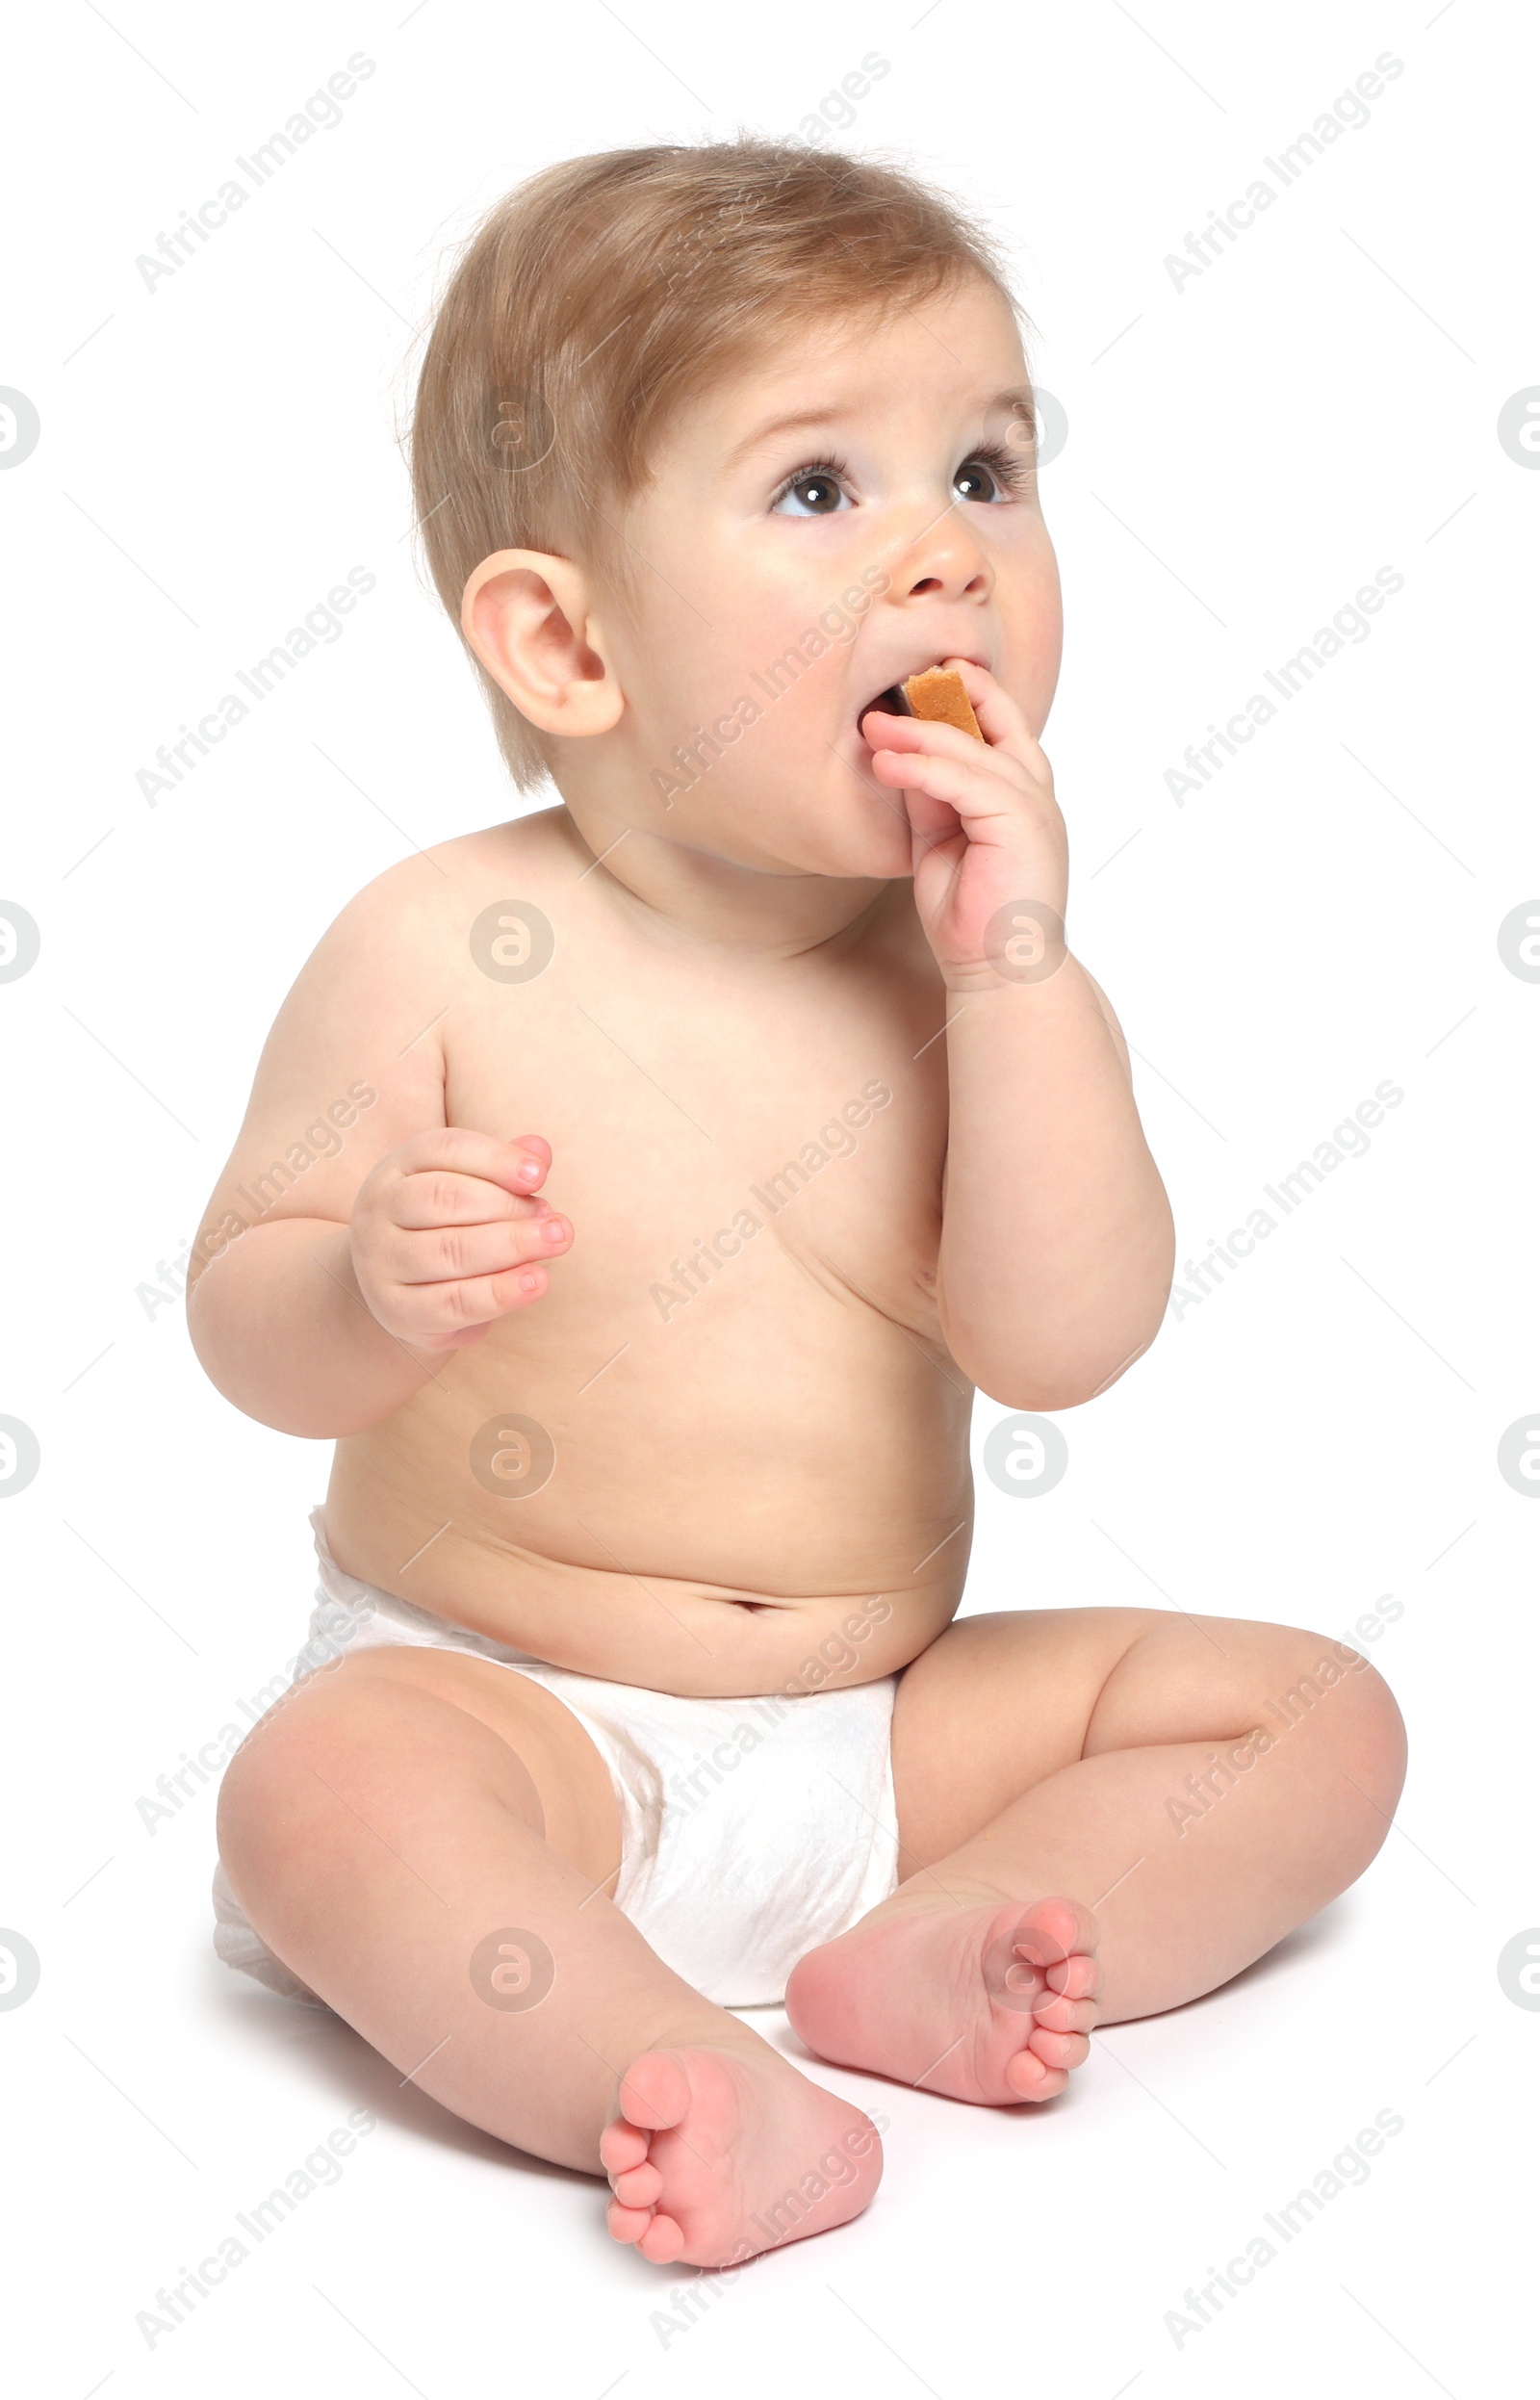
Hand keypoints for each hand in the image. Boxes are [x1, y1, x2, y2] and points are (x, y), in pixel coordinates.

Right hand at [350, 1130, 570, 1350]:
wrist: (400, 1292)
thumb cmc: (445, 1227)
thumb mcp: (468, 1188)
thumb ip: (502, 1168)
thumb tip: (539, 1150)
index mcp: (398, 1167)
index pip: (444, 1149)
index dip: (495, 1159)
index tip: (539, 1176)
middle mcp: (380, 1209)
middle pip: (446, 1199)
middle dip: (509, 1207)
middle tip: (556, 1221)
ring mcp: (381, 1261)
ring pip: (450, 1251)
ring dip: (511, 1246)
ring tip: (556, 1243)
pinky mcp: (397, 1310)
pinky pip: (453, 1302)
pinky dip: (500, 1292)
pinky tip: (537, 1282)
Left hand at [861, 659, 1067, 991]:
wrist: (998, 973)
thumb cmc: (972, 919)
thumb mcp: (940, 845)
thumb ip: (930, 800)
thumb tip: (901, 758)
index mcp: (1021, 799)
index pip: (1001, 730)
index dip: (971, 697)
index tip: (927, 676)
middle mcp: (1035, 797)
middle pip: (998, 724)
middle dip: (947, 697)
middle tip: (894, 685)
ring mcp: (1033, 809)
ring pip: (975, 750)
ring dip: (919, 734)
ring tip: (872, 725)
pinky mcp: (1021, 825)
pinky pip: (966, 781)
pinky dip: (923, 769)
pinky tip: (886, 764)